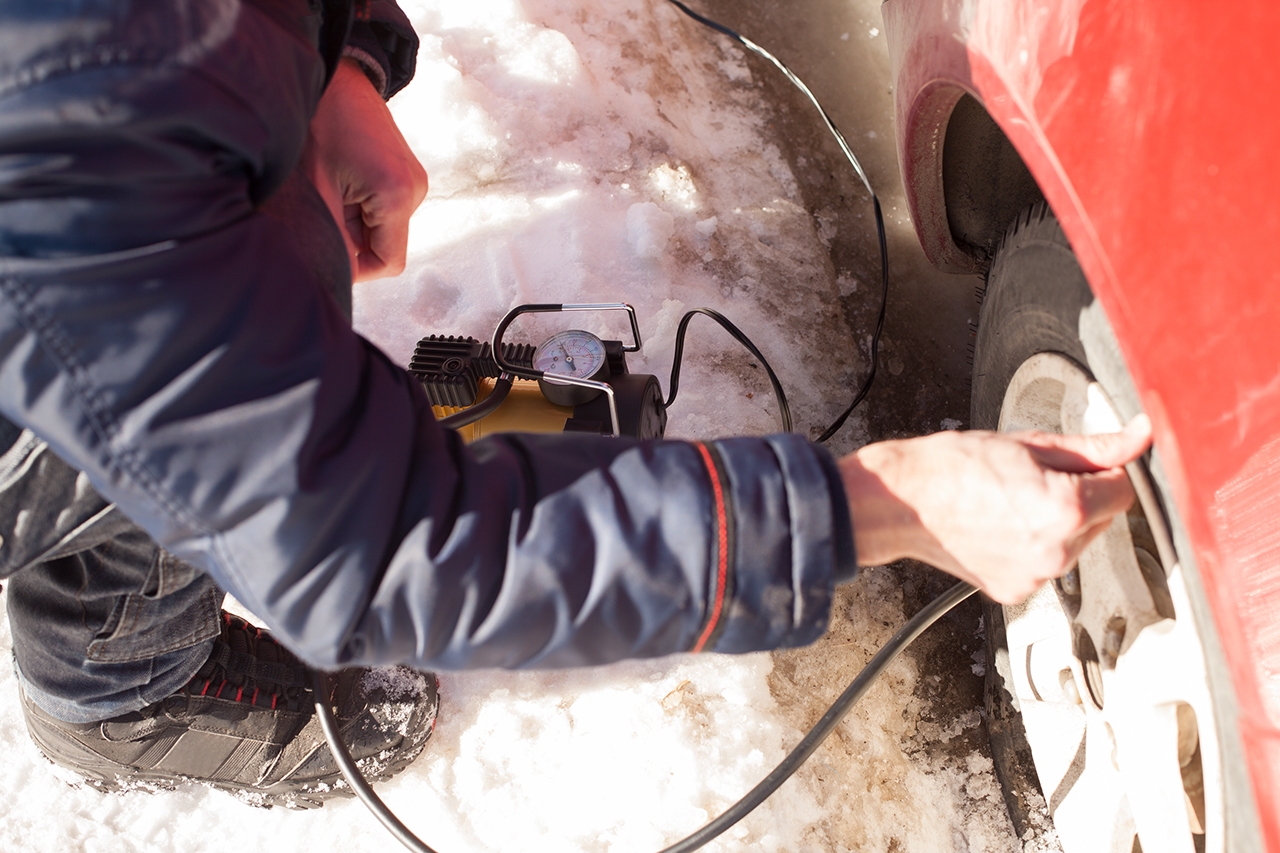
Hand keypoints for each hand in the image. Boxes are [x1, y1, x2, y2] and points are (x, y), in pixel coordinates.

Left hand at [303, 58, 428, 281]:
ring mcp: (415, 180)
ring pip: (384, 226)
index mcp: (398, 196)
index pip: (389, 263)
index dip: (357, 268)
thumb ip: (333, 238)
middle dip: (353, 235)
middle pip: (386, 244)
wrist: (336, 78)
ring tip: (334, 184)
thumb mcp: (319, 190)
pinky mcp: (408, 172)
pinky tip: (344, 177)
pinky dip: (363, 203)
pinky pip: (387, 207)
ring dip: (356, 218)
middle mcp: (416, 190)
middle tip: (324, 203)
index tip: (330, 250)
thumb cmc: (322, 125)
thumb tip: (339, 275)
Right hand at [838, 415, 1152, 603]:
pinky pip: (1044, 564)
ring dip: (1057, 522)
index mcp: (1067, 509)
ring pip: (1074, 543)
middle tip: (1030, 477)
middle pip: (1100, 518)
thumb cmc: (951, 467)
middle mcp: (1057, 552)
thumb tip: (1138, 437)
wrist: (901, 502)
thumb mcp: (1027, 444)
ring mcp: (1036, 577)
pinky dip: (1032, 545)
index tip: (1073, 462)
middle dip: (1079, 495)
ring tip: (1010, 501)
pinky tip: (1000, 525)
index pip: (1123, 489)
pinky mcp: (1016, 591)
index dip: (1101, 469)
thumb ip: (1093, 446)